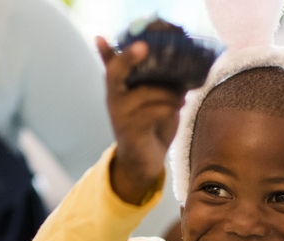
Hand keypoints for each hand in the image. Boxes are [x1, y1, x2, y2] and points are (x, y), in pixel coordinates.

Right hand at [95, 36, 184, 204]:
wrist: (144, 160)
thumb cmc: (150, 124)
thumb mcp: (154, 98)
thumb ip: (160, 80)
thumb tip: (182, 58)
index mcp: (118, 87)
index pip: (110, 64)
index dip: (107, 51)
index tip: (101, 37)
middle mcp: (114, 99)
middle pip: (115, 72)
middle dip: (128, 57)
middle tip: (144, 47)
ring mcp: (120, 115)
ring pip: (149, 92)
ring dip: (170, 95)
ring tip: (180, 99)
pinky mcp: (130, 130)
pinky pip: (156, 111)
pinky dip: (171, 109)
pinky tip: (176, 110)